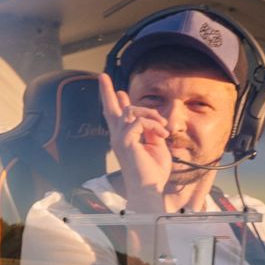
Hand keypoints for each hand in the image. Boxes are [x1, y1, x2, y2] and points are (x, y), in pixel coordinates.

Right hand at [99, 73, 170, 207]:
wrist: (149, 188)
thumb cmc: (153, 172)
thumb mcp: (156, 145)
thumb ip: (152, 131)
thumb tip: (151, 119)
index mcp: (125, 138)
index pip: (117, 116)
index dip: (116, 101)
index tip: (118, 91)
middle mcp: (118, 136)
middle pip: (110, 109)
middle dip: (106, 91)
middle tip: (102, 76)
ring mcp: (119, 138)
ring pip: (130, 110)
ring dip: (150, 114)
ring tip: (162, 126)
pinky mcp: (125, 141)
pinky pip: (139, 121)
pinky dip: (154, 124)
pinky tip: (162, 133)